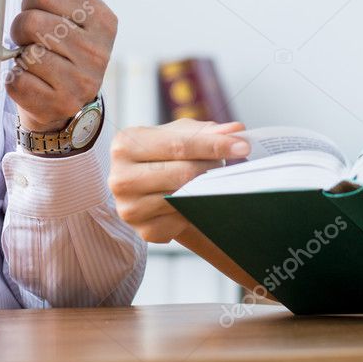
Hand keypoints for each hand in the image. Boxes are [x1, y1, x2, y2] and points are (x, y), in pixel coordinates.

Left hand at [8, 0, 116, 132]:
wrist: (63, 94)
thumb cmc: (59, 33)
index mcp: (104, 18)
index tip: (40, 8)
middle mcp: (100, 50)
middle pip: (34, 22)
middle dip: (22, 27)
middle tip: (32, 36)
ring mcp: (83, 80)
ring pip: (27, 53)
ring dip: (19, 54)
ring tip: (33, 56)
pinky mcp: (60, 104)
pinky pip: (18, 82)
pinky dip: (15, 79)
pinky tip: (30, 78)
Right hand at [110, 119, 249, 242]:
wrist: (149, 186)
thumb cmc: (164, 153)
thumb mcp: (181, 134)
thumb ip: (209, 131)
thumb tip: (237, 130)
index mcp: (125, 144)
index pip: (179, 144)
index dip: (214, 145)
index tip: (242, 146)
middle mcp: (120, 177)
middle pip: (183, 173)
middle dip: (212, 166)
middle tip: (227, 162)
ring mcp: (129, 207)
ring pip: (183, 198)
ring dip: (205, 188)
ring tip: (210, 177)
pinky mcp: (143, 230)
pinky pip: (181, 220)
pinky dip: (194, 209)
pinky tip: (193, 199)